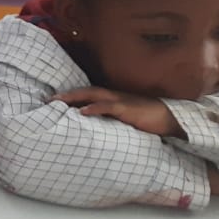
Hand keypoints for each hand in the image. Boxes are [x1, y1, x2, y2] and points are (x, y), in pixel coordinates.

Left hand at [54, 87, 179, 137]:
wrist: (169, 119)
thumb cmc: (146, 120)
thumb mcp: (124, 120)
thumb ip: (109, 120)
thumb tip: (92, 127)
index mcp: (113, 99)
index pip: (88, 94)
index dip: (71, 96)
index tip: (53, 100)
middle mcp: (114, 97)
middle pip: (87, 91)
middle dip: (67, 94)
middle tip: (49, 98)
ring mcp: (121, 101)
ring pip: (94, 95)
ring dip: (75, 97)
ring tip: (59, 101)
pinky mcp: (128, 109)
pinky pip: (109, 107)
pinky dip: (95, 108)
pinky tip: (82, 112)